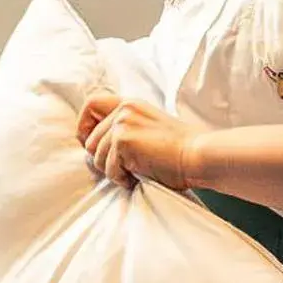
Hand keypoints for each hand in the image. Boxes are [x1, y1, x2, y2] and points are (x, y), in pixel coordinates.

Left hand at [77, 93, 205, 191]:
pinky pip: (108, 169)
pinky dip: (121, 179)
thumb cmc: (180, 149)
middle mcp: (123, 110)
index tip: (93, 144)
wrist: (198, 154)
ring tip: (134, 174)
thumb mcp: (149, 127)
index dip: (85, 126)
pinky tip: (137, 178)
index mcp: (130, 104)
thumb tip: (96, 146)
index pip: (91, 104)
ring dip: (113, 171)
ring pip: (96, 156)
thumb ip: (127, 127)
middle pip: (90, 139)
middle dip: (102, 159)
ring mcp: (122, 124)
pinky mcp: (123, 141)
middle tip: (122, 169)